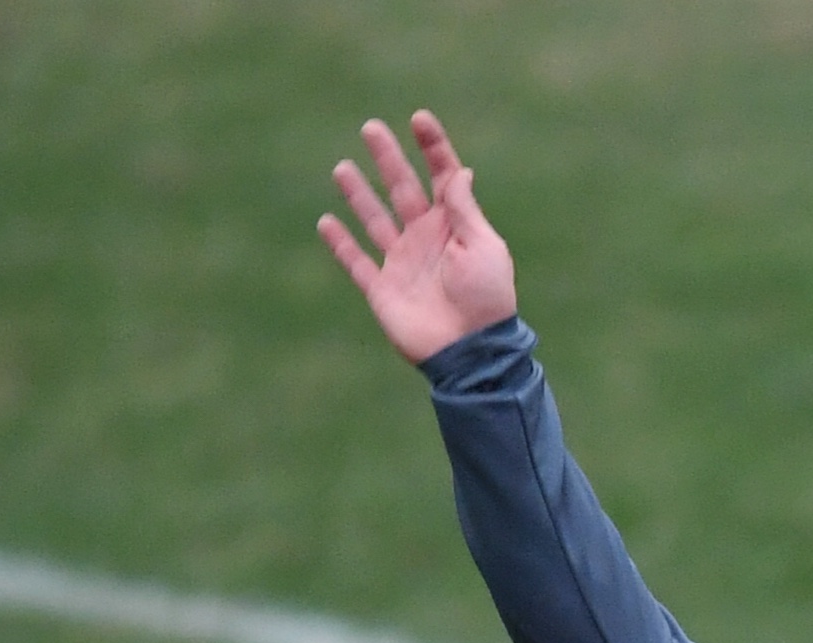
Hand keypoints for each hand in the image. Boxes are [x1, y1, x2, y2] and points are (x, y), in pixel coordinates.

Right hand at [319, 111, 517, 363]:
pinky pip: (357, 262)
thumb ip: (465, 210)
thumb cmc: (486, 300)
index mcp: (456, 228)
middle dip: (389, 159)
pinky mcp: (382, 289)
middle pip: (403, 190)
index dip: (433, 149)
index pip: (444, 179)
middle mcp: (427, 240)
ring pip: (375, 219)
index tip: (420, 120)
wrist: (470, 352)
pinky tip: (326, 222)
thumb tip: (460, 171)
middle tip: (372, 127)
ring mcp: (403, 263)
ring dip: (359, 194)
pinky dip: (340, 243)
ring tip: (343, 168)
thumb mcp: (484, 248)